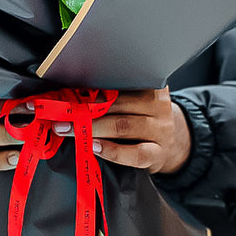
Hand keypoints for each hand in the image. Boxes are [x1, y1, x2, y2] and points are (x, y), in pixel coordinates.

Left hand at [53, 88, 190, 174]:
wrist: (175, 143)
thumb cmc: (143, 117)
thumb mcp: (136, 99)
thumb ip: (114, 93)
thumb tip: (72, 92)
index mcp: (151, 85)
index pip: (119, 82)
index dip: (93, 86)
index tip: (69, 90)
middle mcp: (158, 105)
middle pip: (117, 103)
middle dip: (85, 108)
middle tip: (60, 112)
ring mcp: (161, 130)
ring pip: (123, 125)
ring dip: (92, 128)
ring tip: (69, 129)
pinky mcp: (158, 153)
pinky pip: (134, 153)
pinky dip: (112, 150)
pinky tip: (94, 146)